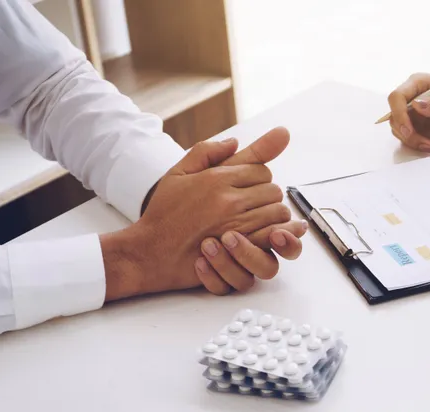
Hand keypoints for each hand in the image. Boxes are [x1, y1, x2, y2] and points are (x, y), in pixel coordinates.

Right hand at [99, 128, 299, 299]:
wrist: (151, 251)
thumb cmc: (163, 214)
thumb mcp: (177, 174)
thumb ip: (205, 152)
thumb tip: (234, 141)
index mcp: (216, 179)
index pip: (260, 169)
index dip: (257, 178)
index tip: (247, 187)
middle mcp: (229, 200)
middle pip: (273, 190)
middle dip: (266, 196)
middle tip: (252, 205)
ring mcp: (237, 226)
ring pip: (278, 213)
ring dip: (272, 216)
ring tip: (257, 220)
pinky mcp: (241, 250)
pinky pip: (274, 236)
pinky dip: (275, 235)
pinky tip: (266, 235)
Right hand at [388, 73, 429, 152]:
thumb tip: (416, 106)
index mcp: (417, 83)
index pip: (396, 98)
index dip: (399, 115)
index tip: (409, 132)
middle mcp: (411, 96)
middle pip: (396, 118)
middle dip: (409, 135)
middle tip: (428, 144)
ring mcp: (413, 110)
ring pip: (402, 130)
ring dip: (416, 141)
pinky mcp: (418, 121)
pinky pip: (412, 135)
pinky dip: (422, 141)